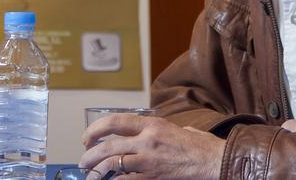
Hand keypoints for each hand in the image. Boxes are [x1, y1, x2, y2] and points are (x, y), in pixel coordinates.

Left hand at [79, 115, 224, 178]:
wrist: (213, 160)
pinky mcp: (152, 176)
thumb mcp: (176, 128)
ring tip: (90, 174)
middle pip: (108, 144)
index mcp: (152, 124)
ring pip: (111, 163)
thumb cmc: (199, 146)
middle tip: (83, 159)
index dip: (96, 129)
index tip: (88, 137)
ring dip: (96, 169)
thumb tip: (147, 134)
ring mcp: (148, 159)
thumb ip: (158, 130)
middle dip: (90, 153)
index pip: (115, 122)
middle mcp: (147, 139)